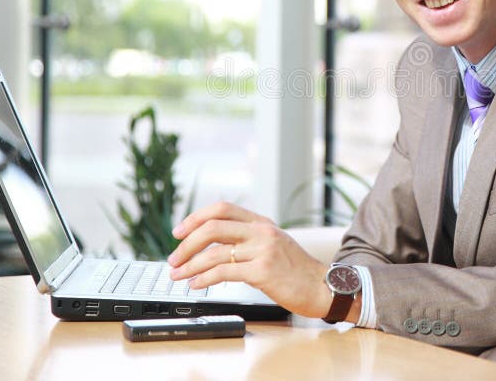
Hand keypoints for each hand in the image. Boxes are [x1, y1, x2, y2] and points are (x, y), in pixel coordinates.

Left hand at [166, 201, 333, 318]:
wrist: (321, 287)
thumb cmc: (295, 270)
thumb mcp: (273, 243)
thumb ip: (247, 238)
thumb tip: (211, 244)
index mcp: (261, 222)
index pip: (222, 209)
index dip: (195, 218)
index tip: (178, 231)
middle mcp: (261, 232)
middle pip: (213, 227)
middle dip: (186, 243)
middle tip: (173, 257)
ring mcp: (263, 251)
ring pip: (214, 252)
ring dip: (189, 265)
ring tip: (178, 275)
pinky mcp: (263, 272)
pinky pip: (223, 273)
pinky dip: (203, 279)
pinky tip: (196, 284)